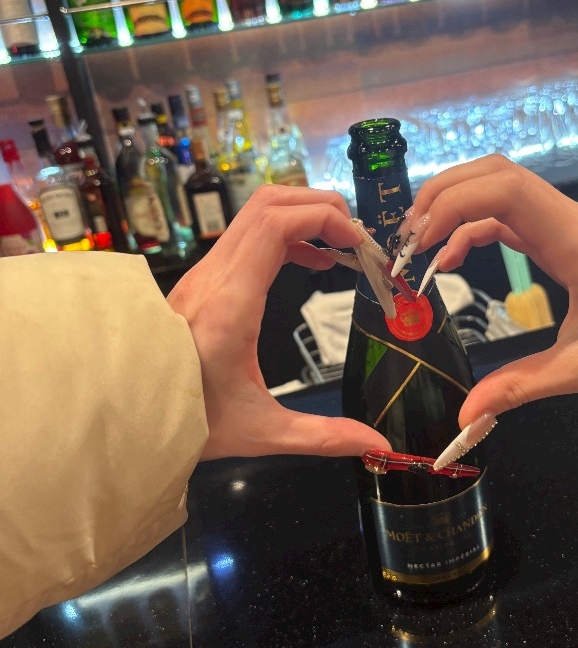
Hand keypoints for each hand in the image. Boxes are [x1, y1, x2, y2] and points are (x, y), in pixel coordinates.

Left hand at [168, 185, 390, 460]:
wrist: (129, 415)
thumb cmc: (190, 423)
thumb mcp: (263, 432)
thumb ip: (323, 436)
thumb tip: (377, 443)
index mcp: (231, 303)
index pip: (277, 225)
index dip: (324, 218)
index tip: (359, 243)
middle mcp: (214, 277)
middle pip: (268, 205)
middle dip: (320, 208)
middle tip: (358, 239)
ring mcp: (204, 274)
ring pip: (256, 214)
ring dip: (302, 217)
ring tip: (342, 246)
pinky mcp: (202, 281)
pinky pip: (249, 237)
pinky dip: (287, 235)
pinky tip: (313, 262)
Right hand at [395, 155, 577, 427]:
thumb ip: (519, 387)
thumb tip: (465, 414)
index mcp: (574, 242)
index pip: (507, 190)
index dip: (455, 203)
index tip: (422, 242)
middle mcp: (567, 219)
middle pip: (495, 173)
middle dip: (444, 195)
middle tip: (409, 237)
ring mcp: (564, 222)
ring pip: (499, 184)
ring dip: (455, 204)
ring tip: (420, 243)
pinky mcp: (561, 234)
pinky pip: (507, 213)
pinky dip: (472, 225)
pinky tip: (452, 258)